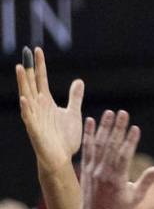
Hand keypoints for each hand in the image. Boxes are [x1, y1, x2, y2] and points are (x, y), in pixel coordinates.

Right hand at [15, 47, 83, 173]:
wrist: (61, 158)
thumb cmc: (65, 138)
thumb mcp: (73, 113)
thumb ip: (74, 97)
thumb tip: (78, 81)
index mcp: (46, 102)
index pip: (41, 79)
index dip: (39, 65)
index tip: (37, 49)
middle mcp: (38, 106)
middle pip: (32, 83)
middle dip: (30, 68)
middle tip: (26, 52)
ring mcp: (35, 117)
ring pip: (27, 97)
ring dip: (24, 83)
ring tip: (21, 68)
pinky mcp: (35, 130)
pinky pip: (29, 118)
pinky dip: (27, 109)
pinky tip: (25, 99)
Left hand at [78, 110, 153, 208]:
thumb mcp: (136, 198)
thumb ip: (146, 181)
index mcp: (117, 179)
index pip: (124, 155)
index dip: (130, 141)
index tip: (135, 127)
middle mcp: (103, 172)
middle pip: (111, 146)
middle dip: (118, 128)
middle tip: (123, 113)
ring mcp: (92, 169)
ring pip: (98, 144)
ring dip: (104, 127)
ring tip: (109, 113)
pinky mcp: (85, 168)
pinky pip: (87, 149)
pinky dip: (88, 135)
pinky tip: (90, 121)